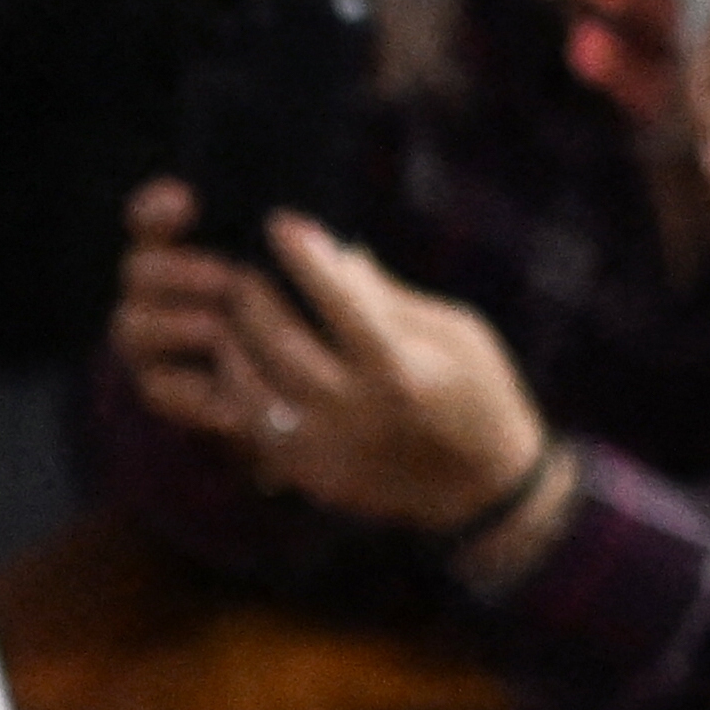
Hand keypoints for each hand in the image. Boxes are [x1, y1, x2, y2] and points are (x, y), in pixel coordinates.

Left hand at [110, 185, 550, 537]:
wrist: (481, 488)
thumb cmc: (477, 390)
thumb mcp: (455, 331)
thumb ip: (390, 297)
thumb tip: (336, 252)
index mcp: (401, 370)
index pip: (342, 302)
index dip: (307, 258)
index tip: (282, 222)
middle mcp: (358, 413)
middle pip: (283, 346)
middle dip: (255, 300)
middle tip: (242, 270)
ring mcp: (330, 450)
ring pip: (254, 392)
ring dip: (233, 347)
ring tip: (228, 315)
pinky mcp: (312, 475)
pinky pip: (255, 429)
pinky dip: (238, 392)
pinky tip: (236, 363)